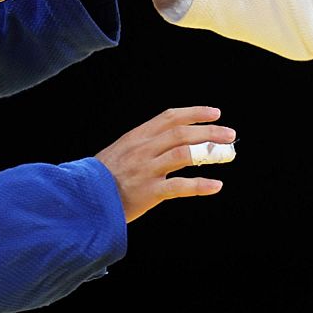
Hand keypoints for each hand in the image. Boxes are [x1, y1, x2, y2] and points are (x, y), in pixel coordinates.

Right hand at [95, 106, 235, 221]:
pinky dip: (199, 185)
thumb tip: (173, 139)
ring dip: (209, 152)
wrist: (82, 199)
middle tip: (230, 134)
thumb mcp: (121, 151)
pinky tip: (216, 185)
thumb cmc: (102, 178)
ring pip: (183, 154)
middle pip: (181, 133)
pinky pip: (178, 186)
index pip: (169, 118)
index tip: (215, 113)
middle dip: (209, 132)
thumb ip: (144, 144)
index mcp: (137, 137)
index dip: (195, 113)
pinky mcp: (148, 192)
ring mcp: (145, 170)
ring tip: (228, 154)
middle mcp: (143, 150)